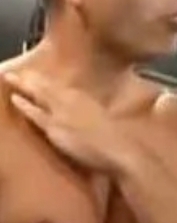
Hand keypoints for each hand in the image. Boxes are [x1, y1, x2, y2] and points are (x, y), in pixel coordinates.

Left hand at [4, 71, 129, 173]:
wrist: (119, 150)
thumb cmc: (116, 139)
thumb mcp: (104, 120)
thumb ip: (90, 114)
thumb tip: (84, 115)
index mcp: (85, 98)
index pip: (60, 87)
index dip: (46, 81)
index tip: (36, 76)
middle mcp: (73, 101)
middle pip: (47, 87)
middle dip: (31, 78)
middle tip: (17, 72)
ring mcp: (63, 113)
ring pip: (40, 95)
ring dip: (25, 85)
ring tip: (11, 78)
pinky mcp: (56, 127)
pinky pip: (36, 114)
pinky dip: (25, 105)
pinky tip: (15, 99)